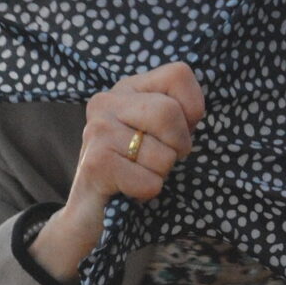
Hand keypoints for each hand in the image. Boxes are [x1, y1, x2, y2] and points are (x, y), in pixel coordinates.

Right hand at [28, 61, 205, 284]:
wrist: (90, 210)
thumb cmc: (134, 167)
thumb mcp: (158, 131)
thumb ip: (178, 112)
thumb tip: (195, 112)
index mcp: (127, 87)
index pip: (178, 74)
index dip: (192, 108)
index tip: (177, 131)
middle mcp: (106, 101)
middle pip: (170, 113)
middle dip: (179, 145)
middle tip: (161, 158)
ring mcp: (97, 130)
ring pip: (164, 154)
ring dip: (161, 173)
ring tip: (139, 172)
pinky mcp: (96, 163)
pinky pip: (150, 181)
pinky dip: (149, 191)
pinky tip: (128, 188)